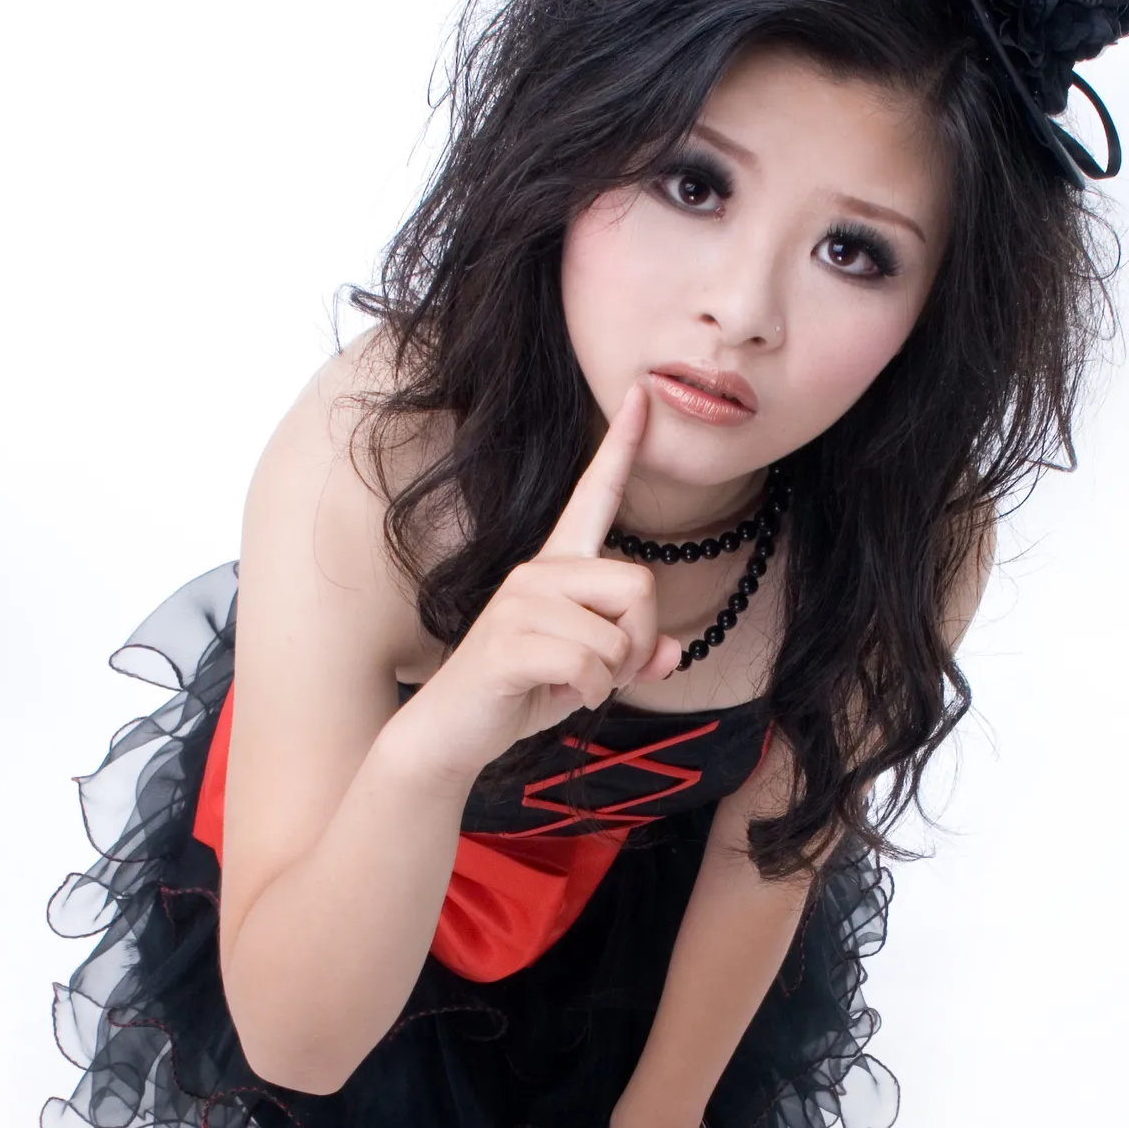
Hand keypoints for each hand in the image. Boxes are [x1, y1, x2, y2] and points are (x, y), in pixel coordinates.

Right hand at [400, 384, 683, 781]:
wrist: (452, 731)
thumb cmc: (521, 694)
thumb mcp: (589, 673)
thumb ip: (633, 656)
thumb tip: (675, 655)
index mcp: (558, 567)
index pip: (594, 495)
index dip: (621, 448)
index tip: (640, 396)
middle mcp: (538, 572)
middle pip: (640, 584)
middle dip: (640, 640)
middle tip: (608, 672)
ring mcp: (520, 602)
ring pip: (618, 635)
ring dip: (611, 678)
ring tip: (574, 687)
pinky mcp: (509, 641)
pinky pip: (590, 665)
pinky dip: (590, 693)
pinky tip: (562, 697)